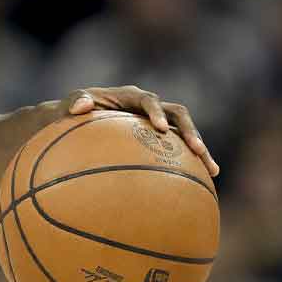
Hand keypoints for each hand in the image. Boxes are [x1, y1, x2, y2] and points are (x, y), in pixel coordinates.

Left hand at [64, 85, 219, 176]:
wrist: (77, 121)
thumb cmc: (72, 112)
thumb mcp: (70, 105)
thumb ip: (75, 102)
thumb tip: (79, 106)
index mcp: (130, 96)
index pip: (148, 100)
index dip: (157, 112)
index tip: (161, 129)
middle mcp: (148, 107)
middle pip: (177, 114)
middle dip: (189, 131)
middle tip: (197, 150)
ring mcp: (156, 122)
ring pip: (184, 132)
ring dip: (199, 148)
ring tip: (212, 170)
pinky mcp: (158, 139)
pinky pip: (177, 150)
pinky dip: (190, 165)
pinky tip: (203, 185)